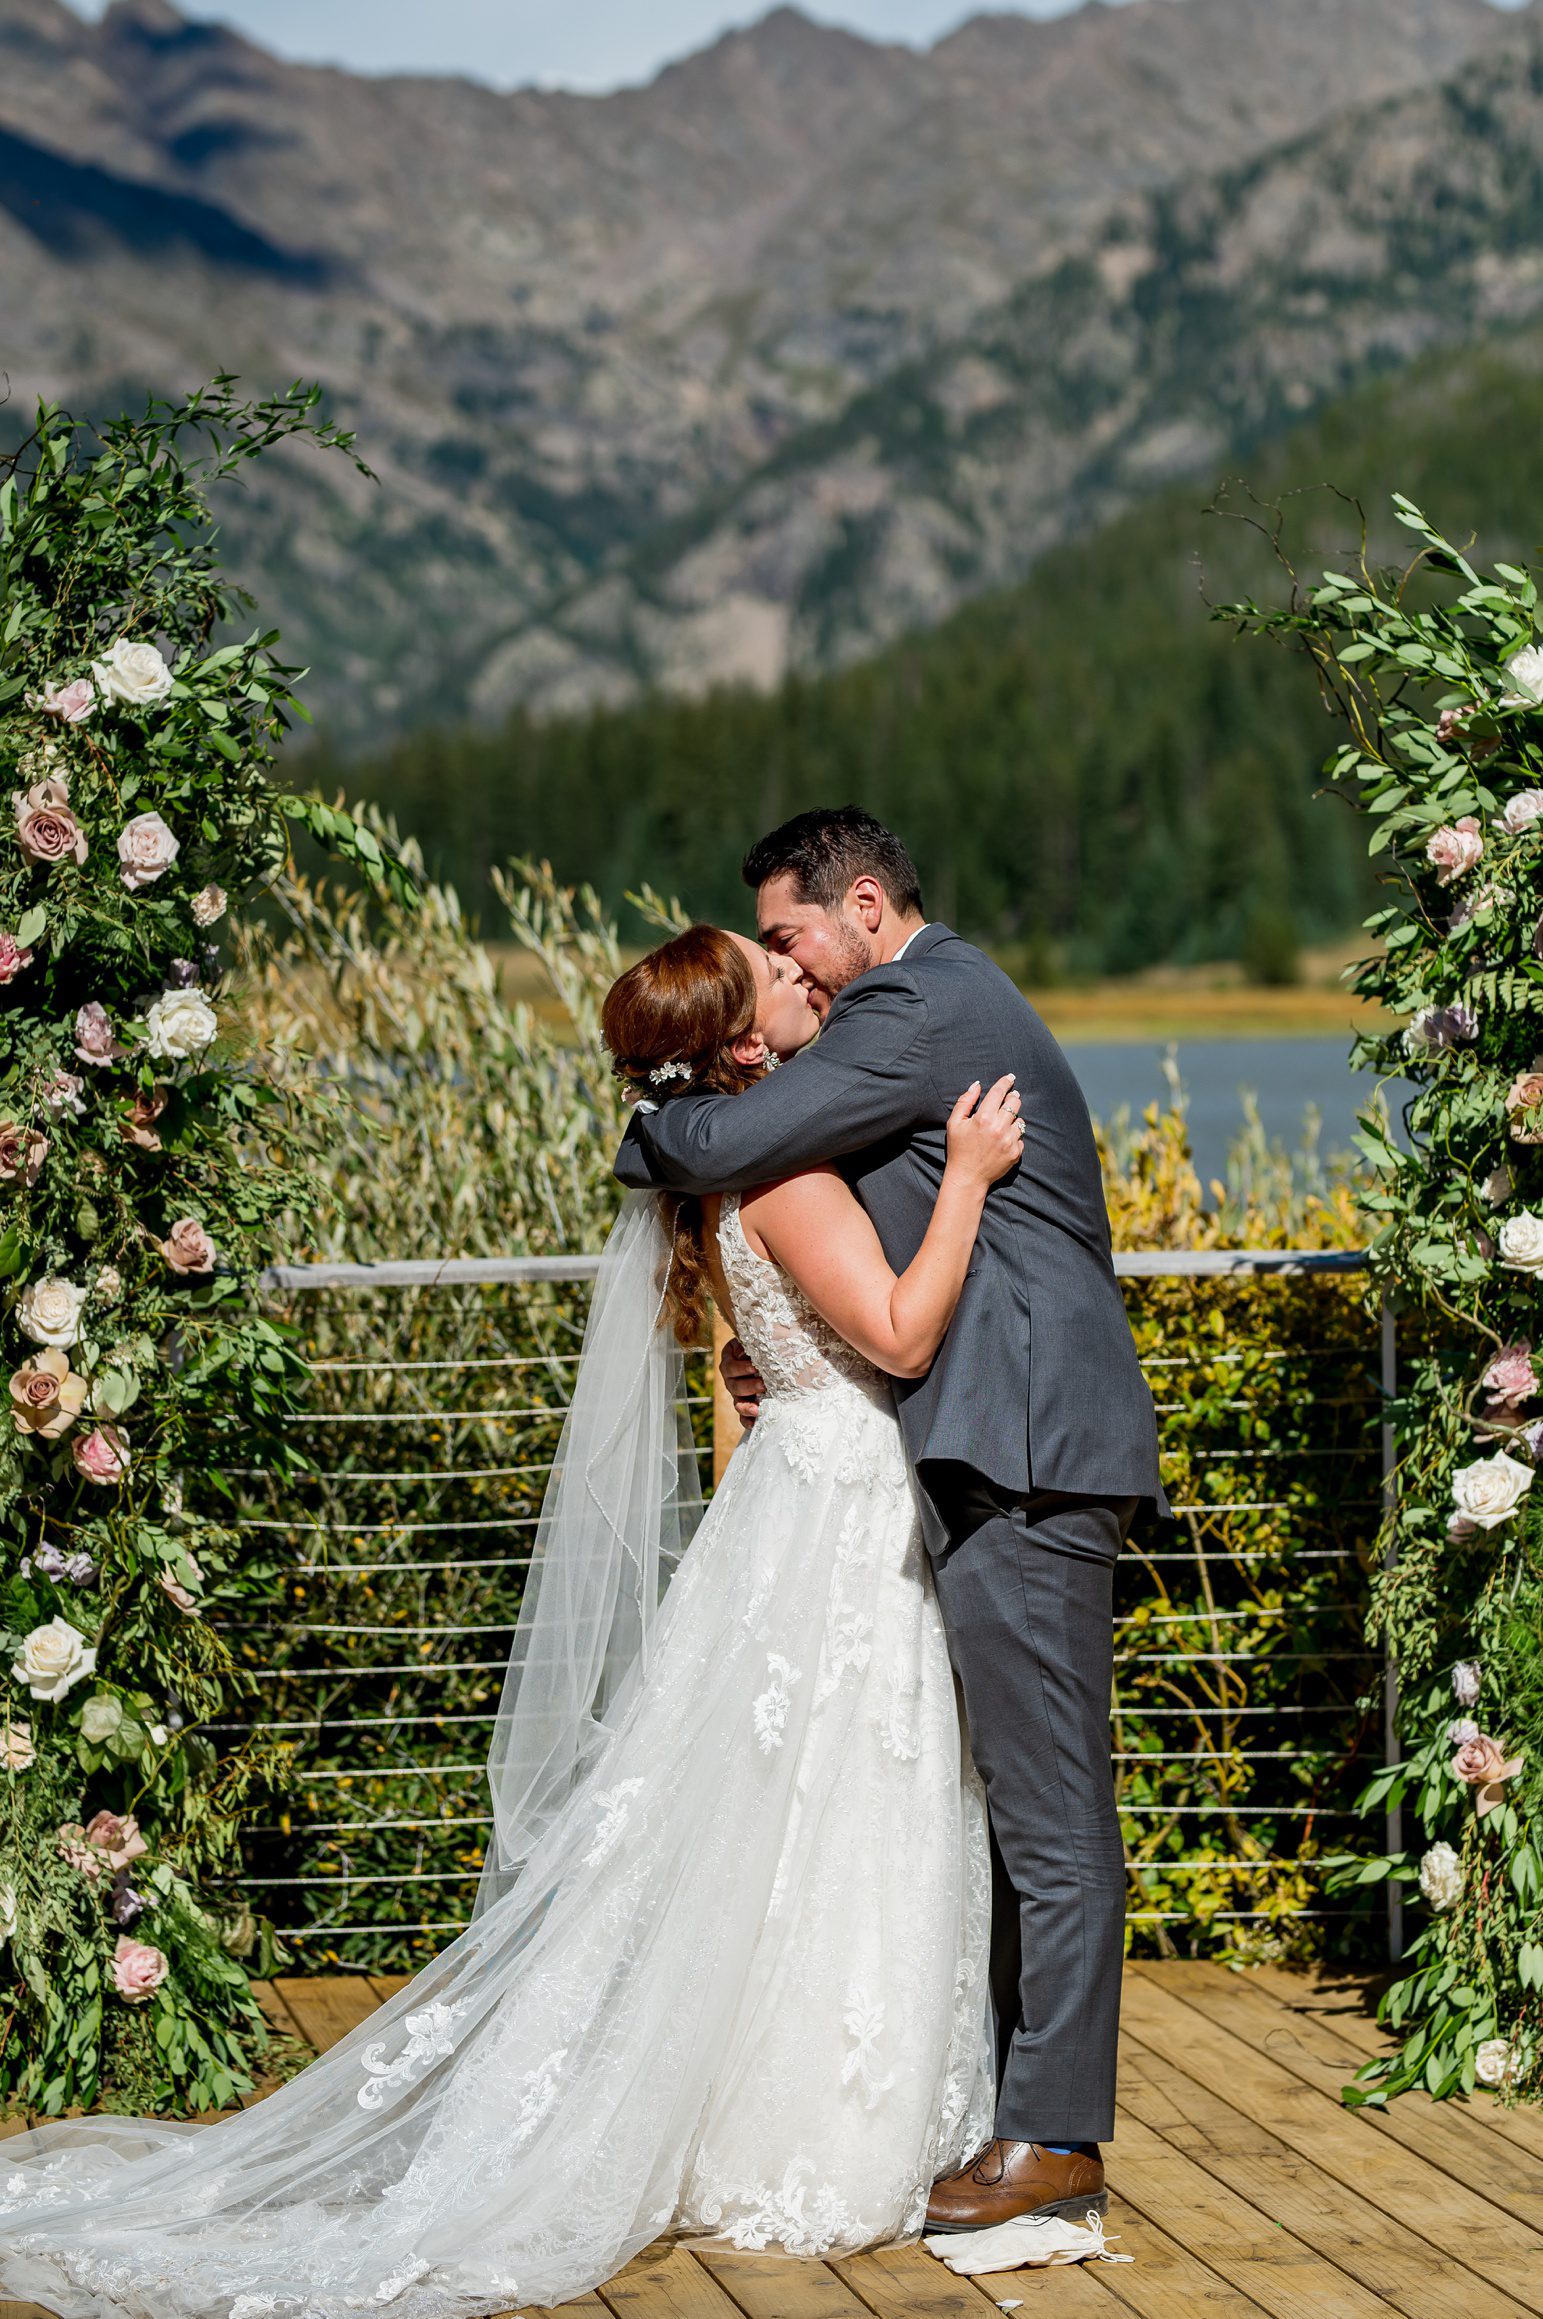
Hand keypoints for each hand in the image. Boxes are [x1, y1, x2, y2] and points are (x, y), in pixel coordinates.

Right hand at [720, 1334, 765, 1427]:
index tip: (755, 1367)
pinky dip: (747, 1420)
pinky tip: (755, 1423)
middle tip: (763, 1385)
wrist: (772, 1355)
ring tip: (757, 1409)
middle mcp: (731, 1378)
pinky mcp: (746, 1405)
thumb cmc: (763, 1344)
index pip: (730, 1366)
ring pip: (737, 1402)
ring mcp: (737, 1393)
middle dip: (748, 1386)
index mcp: (730, 1359)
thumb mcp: (755, 1340)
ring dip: (747, 1406)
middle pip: (733, 1385)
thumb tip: (745, 1351)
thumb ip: (750, 1342)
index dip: (741, 1368)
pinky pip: (743, 1416)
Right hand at [945, 1073, 1023, 1188]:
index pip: (999, 1092)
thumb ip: (965, 1101)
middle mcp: (999, 1127)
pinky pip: (1021, 1137)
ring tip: (1002, 1125)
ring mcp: (1009, 1141)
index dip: (1005, 1082)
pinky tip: (1003, 1140)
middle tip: (1008, 1100)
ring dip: (1013, 1119)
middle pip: (1015, 1103)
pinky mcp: (1015, 1153)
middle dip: (1012, 1099)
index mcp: (983, 1117)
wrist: (967, 1178)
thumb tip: (977, 1085)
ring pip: (1020, 1120)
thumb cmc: (958, 1149)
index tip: (1010, 1077)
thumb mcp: (954, 1123)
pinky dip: (1014, 1136)